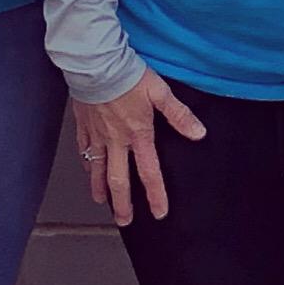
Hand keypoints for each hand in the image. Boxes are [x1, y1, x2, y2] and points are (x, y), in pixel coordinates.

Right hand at [73, 72, 205, 226]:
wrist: (96, 64)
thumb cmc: (128, 75)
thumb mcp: (160, 92)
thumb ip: (180, 115)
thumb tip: (199, 133)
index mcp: (138, 134)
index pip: (150, 172)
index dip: (155, 195)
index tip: (159, 212)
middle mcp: (116, 140)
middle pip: (119, 180)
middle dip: (122, 204)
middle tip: (125, 220)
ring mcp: (98, 134)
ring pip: (98, 169)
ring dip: (100, 188)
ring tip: (103, 202)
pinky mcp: (84, 125)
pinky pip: (84, 149)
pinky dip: (87, 163)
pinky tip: (89, 168)